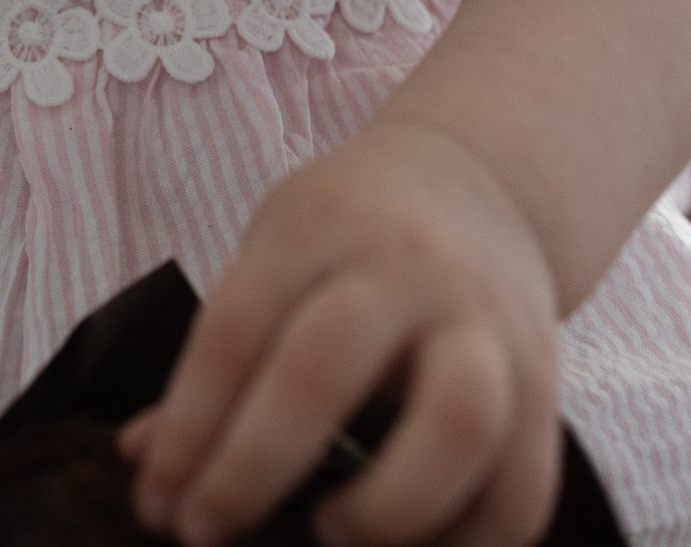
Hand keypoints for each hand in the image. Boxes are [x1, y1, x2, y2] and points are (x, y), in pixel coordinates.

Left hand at [121, 122, 559, 546]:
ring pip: (457, 422)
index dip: (189, 425)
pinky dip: (466, 546)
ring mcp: (486, 326)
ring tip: (330, 532)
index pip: (235, 326)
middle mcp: (406, 270)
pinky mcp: (546, 389)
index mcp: (318, 228)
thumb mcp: (273, 254)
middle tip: (207, 532)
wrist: (481, 181)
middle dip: (254, 465)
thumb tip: (144, 460)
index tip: (159, 502)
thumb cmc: (348, 232)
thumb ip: (219, 356)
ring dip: (386, 508)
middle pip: (326, 366)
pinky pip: (521, 493)